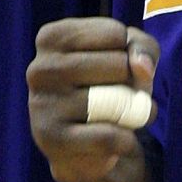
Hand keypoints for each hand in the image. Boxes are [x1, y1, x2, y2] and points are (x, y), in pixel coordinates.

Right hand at [27, 17, 158, 181]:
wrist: (83, 147)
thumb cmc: (105, 86)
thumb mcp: (127, 54)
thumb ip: (142, 47)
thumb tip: (142, 67)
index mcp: (51, 38)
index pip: (115, 34)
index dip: (126, 53)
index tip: (111, 67)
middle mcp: (39, 68)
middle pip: (118, 65)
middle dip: (132, 83)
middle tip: (119, 95)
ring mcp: (43, 106)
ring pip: (116, 101)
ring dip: (132, 112)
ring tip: (119, 116)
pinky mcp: (53, 142)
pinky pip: (109, 137)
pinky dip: (126, 140)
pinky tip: (117, 140)